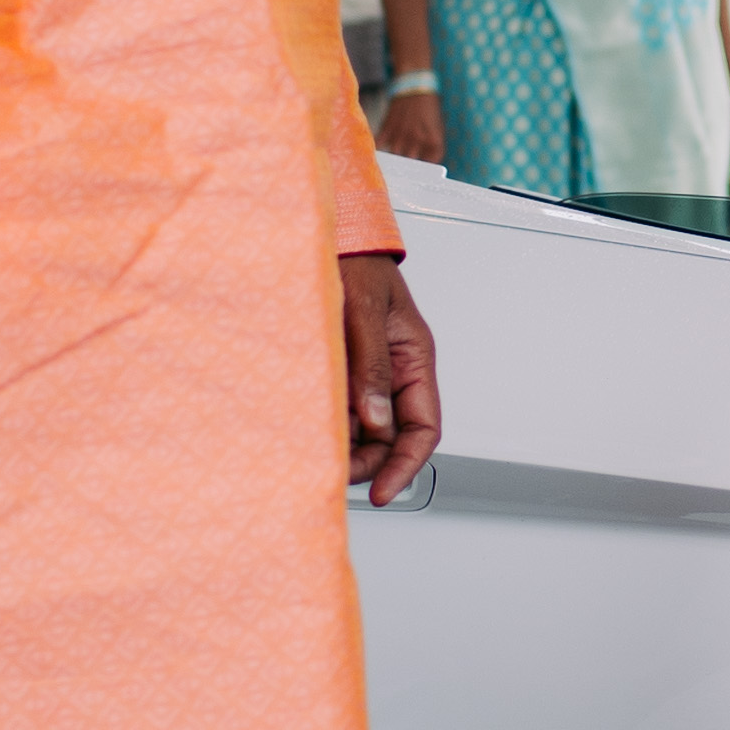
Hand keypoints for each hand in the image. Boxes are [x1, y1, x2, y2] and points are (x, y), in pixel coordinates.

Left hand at [341, 250, 441, 503]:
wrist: (328, 239)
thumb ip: (372, 365)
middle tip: (335, 471)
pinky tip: (306, 427)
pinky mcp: (339, 373)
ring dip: (345, 444)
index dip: (405, 466)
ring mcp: (366, 375)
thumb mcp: (365, 312)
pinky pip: (338, 410)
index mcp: (415, 360)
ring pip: (363, 429)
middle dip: (368, 462)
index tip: (382, 491)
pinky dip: (326, 424)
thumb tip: (375, 418)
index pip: (423, 429)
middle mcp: (394, 373)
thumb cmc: (355, 263)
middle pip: (391, 438)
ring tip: (316, 449)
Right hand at [373, 85, 447, 165]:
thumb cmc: (428, 105)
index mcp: (433, 137)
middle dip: (410, 166)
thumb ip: (431, 141)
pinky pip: (381, 144)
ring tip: (393, 164)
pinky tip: (379, 153)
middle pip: (412, 162)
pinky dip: (379, 149)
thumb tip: (424, 158)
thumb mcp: (436, 124)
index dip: (428, 165)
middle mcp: (418, 138)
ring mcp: (402, 133)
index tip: (424, 168)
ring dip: (395, 158)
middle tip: (406, 170)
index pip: (432, 160)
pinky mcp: (388, 126)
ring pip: (396, 155)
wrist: (414, 85)